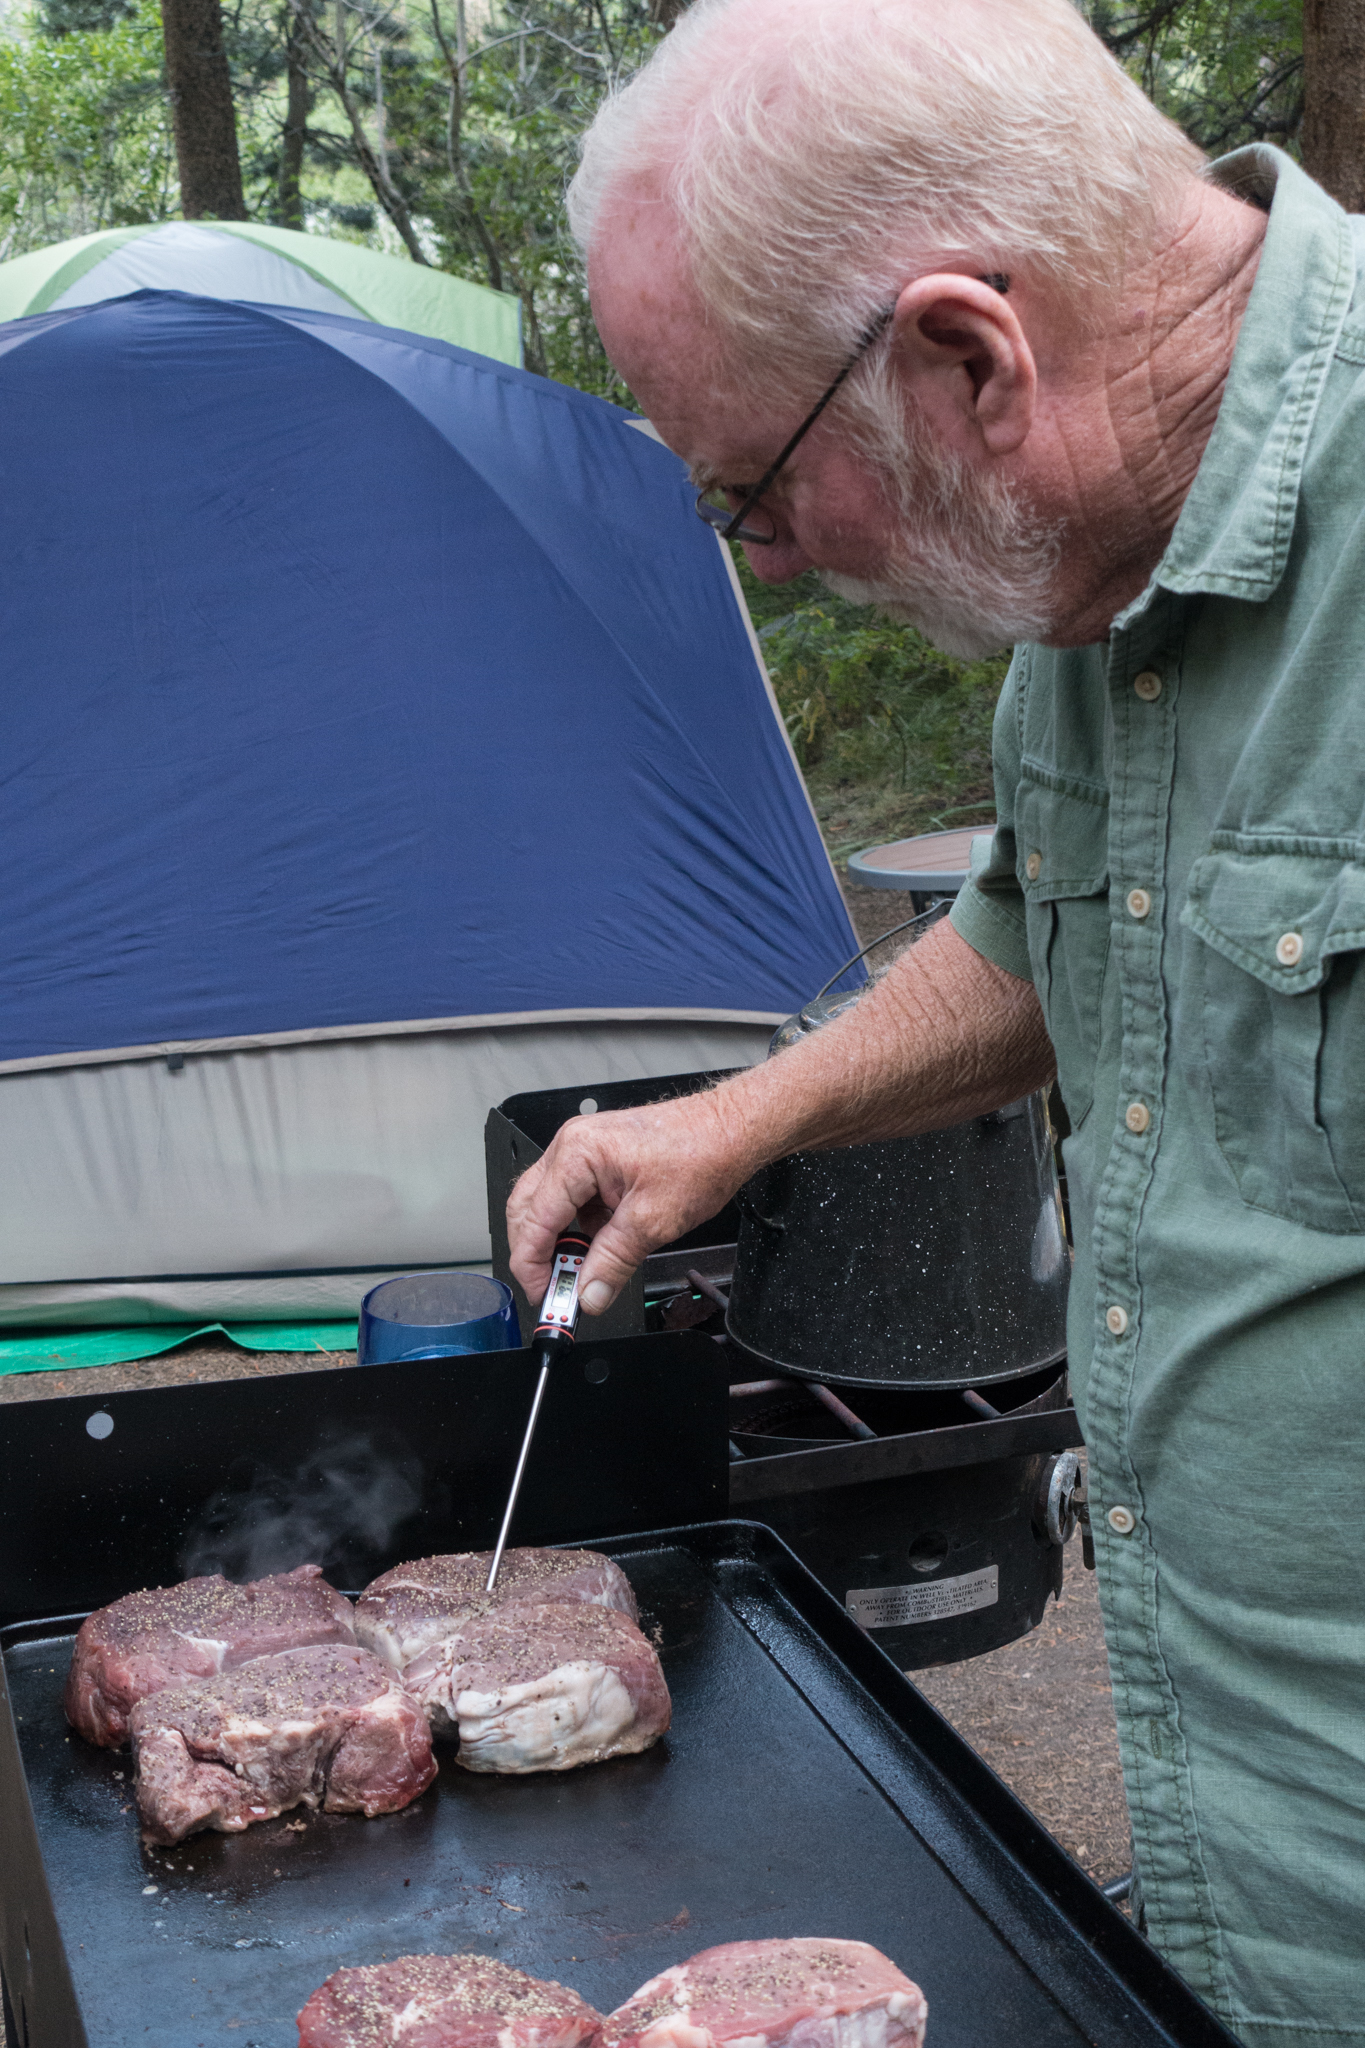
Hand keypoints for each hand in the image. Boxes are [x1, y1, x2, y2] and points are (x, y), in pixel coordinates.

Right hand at [507, 1088, 756, 1314]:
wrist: (731, 1131)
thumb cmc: (701, 1155)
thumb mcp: (653, 1221)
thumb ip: (613, 1262)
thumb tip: (589, 1294)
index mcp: (577, 1154)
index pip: (533, 1219)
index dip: (531, 1264)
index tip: (543, 1295)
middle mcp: (573, 1146)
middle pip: (527, 1208)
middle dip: (535, 1252)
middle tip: (554, 1289)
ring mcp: (584, 1150)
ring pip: (548, 1203)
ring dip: (559, 1240)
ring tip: (580, 1271)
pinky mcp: (599, 1159)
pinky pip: (573, 1197)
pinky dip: (578, 1226)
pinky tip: (598, 1247)